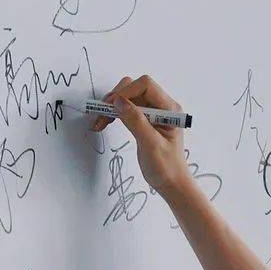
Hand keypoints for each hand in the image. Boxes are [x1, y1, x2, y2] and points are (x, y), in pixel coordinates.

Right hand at [93, 74, 188, 195]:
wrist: (171, 184)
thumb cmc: (166, 167)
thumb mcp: (151, 144)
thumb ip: (136, 121)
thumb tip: (119, 101)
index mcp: (169, 109)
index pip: (146, 86)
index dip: (127, 92)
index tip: (112, 106)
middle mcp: (161, 107)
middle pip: (134, 89)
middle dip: (116, 98)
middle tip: (102, 113)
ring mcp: (152, 114)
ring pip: (127, 99)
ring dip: (112, 107)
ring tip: (99, 121)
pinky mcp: (144, 122)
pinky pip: (126, 110)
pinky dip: (114, 114)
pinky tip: (103, 123)